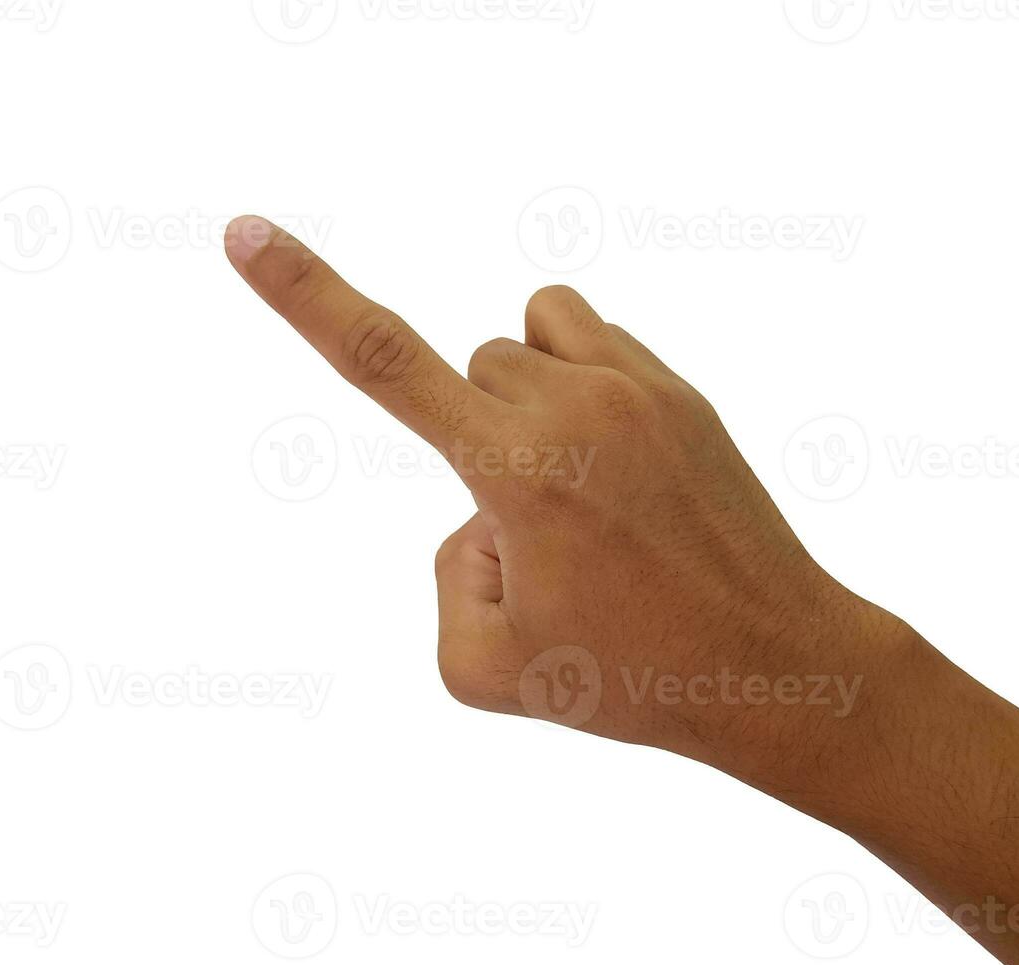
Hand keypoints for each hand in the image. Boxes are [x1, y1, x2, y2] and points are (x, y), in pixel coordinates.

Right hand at [224, 215, 910, 804]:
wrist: (773, 665)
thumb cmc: (632, 680)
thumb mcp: (483, 670)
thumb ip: (443, 576)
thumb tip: (482, 507)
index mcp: (515, 473)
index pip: (382, 365)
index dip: (303, 294)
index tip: (244, 230)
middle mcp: (572, 408)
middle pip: (466, 372)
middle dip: (472, 437)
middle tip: (541, 532)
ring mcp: (634, 387)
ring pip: (524, 341)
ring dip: (520, 399)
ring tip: (574, 482)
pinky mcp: (678, 389)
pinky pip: (587, 338)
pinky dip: (575, 380)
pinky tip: (614, 454)